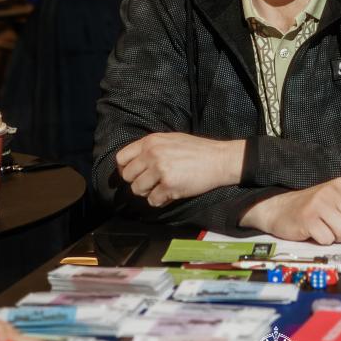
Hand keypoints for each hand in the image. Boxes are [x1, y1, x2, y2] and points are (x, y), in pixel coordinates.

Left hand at [116, 133, 245, 206]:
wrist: (219, 159)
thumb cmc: (197, 150)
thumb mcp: (171, 139)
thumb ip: (151, 148)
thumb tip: (133, 162)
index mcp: (151, 141)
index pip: (121, 158)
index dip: (126, 169)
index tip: (136, 173)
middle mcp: (152, 154)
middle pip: (127, 176)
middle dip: (138, 182)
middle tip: (152, 182)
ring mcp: (160, 170)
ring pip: (137, 190)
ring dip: (148, 192)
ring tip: (162, 187)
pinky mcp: (169, 185)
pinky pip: (153, 200)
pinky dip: (161, 200)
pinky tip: (171, 193)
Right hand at [240, 177, 340, 244]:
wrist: (278, 209)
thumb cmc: (311, 209)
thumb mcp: (336, 205)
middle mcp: (332, 191)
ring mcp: (319, 203)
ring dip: (337, 238)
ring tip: (326, 230)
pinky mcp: (308, 218)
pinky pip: (328, 239)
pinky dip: (324, 241)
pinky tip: (315, 233)